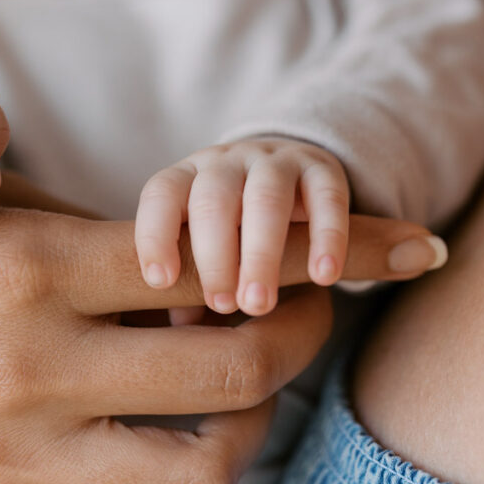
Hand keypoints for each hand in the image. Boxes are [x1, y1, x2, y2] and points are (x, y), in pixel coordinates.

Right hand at [0, 181, 445, 483]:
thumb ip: (102, 243)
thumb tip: (219, 273)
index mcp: (35, 268)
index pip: (209, 268)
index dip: (283, 265)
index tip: (306, 267)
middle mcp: (32, 367)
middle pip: (230, 371)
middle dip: (297, 340)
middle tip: (303, 322)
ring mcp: (13, 457)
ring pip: (196, 475)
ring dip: (253, 435)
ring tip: (252, 407)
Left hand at [135, 138, 351, 315]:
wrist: (291, 173)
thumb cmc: (234, 224)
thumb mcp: (207, 244)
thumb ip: (190, 280)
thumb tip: (181, 322)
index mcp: (188, 178)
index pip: (161, 194)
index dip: (156, 235)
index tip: (162, 282)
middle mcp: (227, 163)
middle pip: (213, 201)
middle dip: (216, 258)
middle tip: (223, 306)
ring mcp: (274, 161)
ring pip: (266, 199)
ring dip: (261, 255)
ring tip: (259, 304)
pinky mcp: (322, 167)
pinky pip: (326, 197)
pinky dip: (327, 237)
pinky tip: (324, 276)